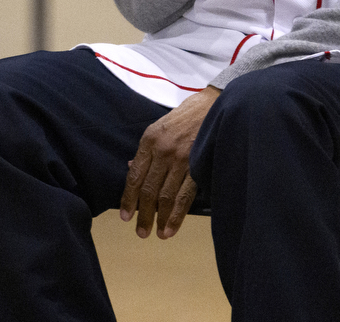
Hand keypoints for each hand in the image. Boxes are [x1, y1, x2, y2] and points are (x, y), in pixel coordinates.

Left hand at [120, 86, 219, 239]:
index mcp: (149, 140)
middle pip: (149, 189)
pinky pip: (185, 195)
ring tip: (157, 234)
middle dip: (143, 214)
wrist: (214, 105)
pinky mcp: (199, 166)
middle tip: (140, 231)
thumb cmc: (184, 116)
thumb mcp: (158, 126)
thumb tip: (132, 169)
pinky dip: (177, 214)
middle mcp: (163, 151)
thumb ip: (146, 150)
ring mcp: (181, 159)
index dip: (128, 198)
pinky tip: (172, 227)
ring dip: (160, 218)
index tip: (125, 215)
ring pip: (166, 195)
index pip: (134, 176)